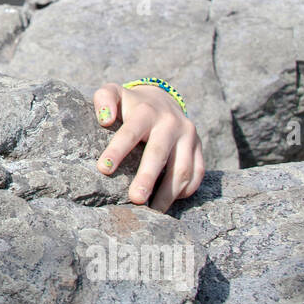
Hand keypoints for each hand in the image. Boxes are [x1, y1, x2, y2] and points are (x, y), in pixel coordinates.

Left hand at [92, 82, 205, 211]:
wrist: (162, 100)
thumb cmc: (130, 104)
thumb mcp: (114, 93)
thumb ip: (104, 99)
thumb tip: (105, 119)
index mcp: (147, 111)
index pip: (130, 132)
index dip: (117, 150)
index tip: (103, 169)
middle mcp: (170, 123)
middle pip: (159, 153)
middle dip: (147, 177)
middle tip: (135, 199)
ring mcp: (188, 136)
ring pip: (182, 168)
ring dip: (168, 192)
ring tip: (153, 211)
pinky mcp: (199, 148)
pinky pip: (198, 172)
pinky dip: (187, 189)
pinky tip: (170, 202)